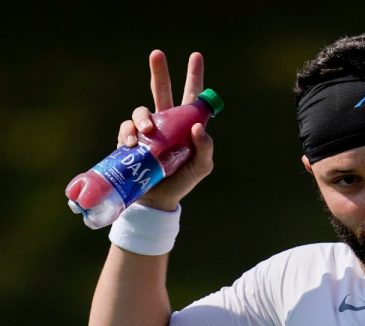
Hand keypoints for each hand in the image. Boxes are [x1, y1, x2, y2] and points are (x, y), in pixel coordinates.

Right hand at [116, 50, 213, 210]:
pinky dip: (129, 132)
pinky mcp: (131, 142)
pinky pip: (126, 128)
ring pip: (142, 110)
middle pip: (161, 91)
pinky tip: (133, 142)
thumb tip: (198, 127)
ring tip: (146, 130)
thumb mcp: (202, 167)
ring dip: (143, 116)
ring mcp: (147, 131)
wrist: (158, 201)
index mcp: (186, 125)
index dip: (194, 77)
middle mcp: (166, 123)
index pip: (192, 97)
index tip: (195, 56)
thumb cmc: (183, 182)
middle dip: (159, 71)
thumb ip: (206, 148)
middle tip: (157, 53)